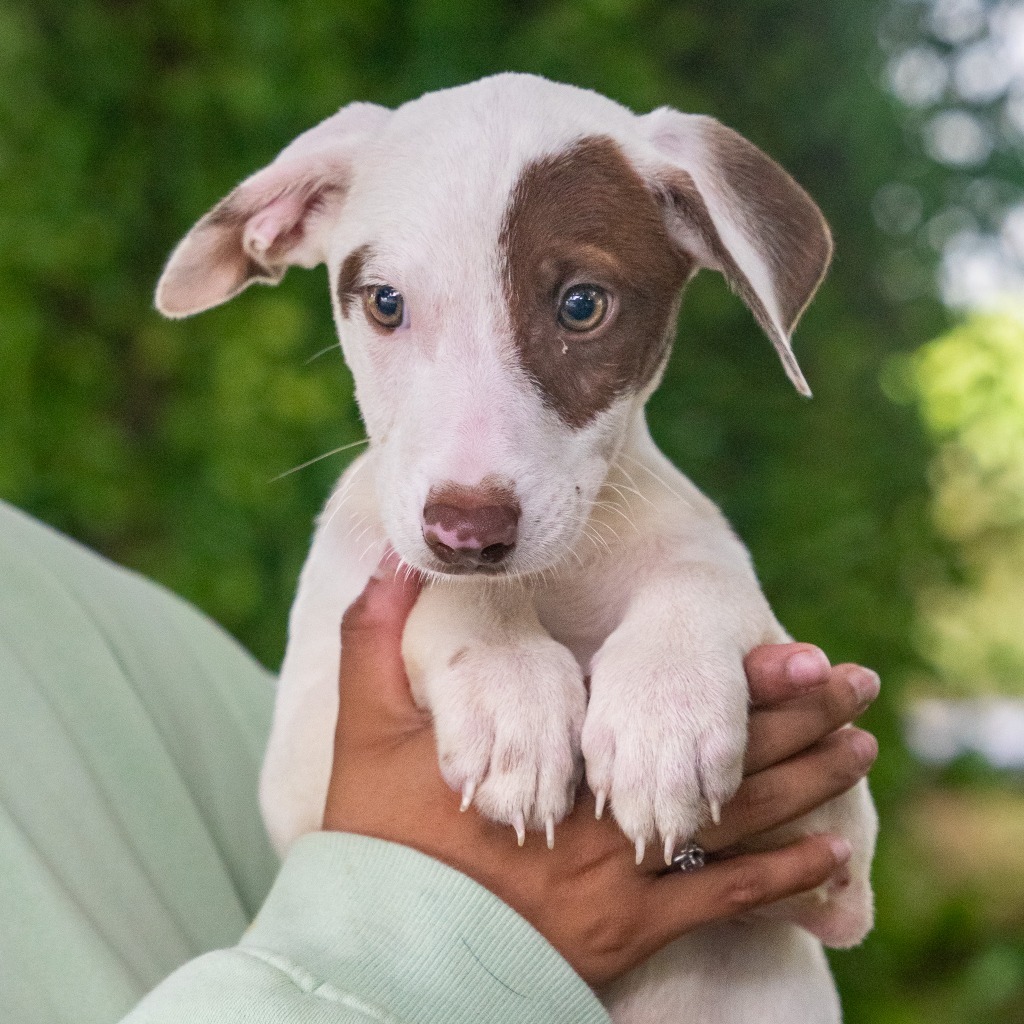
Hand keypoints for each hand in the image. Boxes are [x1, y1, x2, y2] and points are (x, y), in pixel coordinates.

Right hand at [323, 558, 878, 988]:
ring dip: (806, 784)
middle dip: (796, 718)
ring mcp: (624, 879)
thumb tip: (397, 559)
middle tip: (856, 684)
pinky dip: (783, 881)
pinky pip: (721, 904)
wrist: (381, 957)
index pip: (669, 708)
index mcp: (561, 755)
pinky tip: (832, 859)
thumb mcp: (368, 726)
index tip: (797, 654)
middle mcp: (608, 813)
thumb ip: (380, 635)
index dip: (741, 683)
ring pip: (738, 824)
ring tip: (860, 748)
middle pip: (724, 759)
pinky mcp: (628, 936)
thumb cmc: (379, 839)